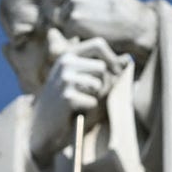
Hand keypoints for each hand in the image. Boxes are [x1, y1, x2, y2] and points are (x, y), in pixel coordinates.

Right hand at [29, 37, 126, 162]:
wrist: (43, 127)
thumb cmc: (68, 103)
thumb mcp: (84, 81)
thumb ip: (106, 69)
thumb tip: (128, 59)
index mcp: (68, 55)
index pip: (98, 44)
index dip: (112, 58)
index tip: (116, 73)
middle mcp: (64, 62)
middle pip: (102, 67)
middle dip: (105, 83)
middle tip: (94, 96)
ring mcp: (64, 78)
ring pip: (99, 84)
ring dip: (97, 97)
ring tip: (83, 103)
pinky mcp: (67, 96)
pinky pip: (94, 101)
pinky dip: (89, 110)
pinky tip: (75, 112)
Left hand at [48, 0, 157, 59]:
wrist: (136, 25)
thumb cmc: (124, 9)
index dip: (65, 3)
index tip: (77, 11)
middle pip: (56, 4)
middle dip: (65, 13)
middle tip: (83, 21)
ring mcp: (75, 2)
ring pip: (61, 18)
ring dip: (72, 26)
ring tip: (93, 26)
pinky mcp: (75, 19)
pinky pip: (67, 30)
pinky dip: (78, 35)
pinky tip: (94, 32)